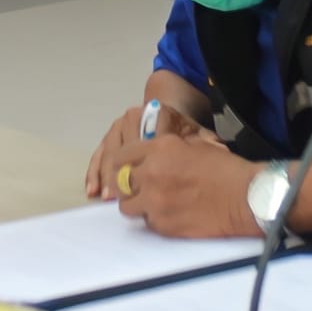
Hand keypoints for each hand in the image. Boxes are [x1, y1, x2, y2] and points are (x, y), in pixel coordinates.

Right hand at [84, 102, 217, 198]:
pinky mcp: (109, 136)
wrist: (168, 115)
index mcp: (160, 114)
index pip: (153, 138)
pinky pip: (100, 154)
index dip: (149, 161)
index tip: (148, 180)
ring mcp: (119, 126)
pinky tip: (93, 190)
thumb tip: (219, 150)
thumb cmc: (185, 132)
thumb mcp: (200, 136)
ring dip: (106, 176)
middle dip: (122, 172)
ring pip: (110, 152)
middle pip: (127, 147)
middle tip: (121, 194)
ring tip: (107, 196)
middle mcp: (136, 116)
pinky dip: (95, 173)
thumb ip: (208, 144)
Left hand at [110, 137, 262, 238]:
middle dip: (126, 184)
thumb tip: (153, 155)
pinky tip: (170, 215)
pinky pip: (146, 222)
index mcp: (160, 149)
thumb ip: (168, 149)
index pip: (122, 155)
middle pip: (119, 181)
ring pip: (127, 206)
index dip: (122, 162)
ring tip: (153, 203)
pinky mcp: (162, 224)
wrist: (245, 198)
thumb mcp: (195, 145)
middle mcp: (151, 173)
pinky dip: (154, 219)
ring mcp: (154, 201)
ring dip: (136, 203)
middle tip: (136, 187)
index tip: (126, 168)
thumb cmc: (227, 169)